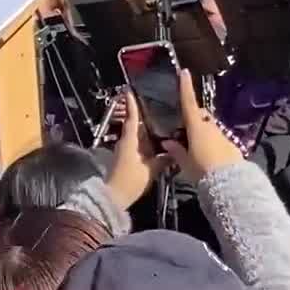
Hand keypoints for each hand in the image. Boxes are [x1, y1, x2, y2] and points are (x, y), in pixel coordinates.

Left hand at [104, 94, 161, 209]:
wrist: (114, 198)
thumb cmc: (130, 181)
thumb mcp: (150, 170)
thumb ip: (163, 160)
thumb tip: (175, 151)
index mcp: (130, 141)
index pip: (131, 119)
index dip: (132, 105)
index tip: (130, 91)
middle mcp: (127, 143)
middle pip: (136, 125)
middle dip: (144, 115)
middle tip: (157, 104)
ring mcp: (126, 151)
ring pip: (139, 136)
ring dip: (148, 129)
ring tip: (162, 121)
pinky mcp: (128, 160)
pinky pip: (139, 145)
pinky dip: (148, 141)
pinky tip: (158, 141)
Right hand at [161, 71, 239, 180]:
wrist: (229, 183)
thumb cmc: (202, 170)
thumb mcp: (185, 162)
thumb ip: (176, 150)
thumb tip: (168, 142)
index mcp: (196, 127)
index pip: (189, 102)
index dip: (185, 87)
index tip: (185, 72)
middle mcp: (210, 127)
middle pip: (201, 116)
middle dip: (194, 119)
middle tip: (185, 132)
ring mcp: (222, 135)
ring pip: (210, 128)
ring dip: (203, 133)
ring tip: (195, 149)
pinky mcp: (231, 145)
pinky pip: (218, 139)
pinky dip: (212, 143)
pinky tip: (208, 157)